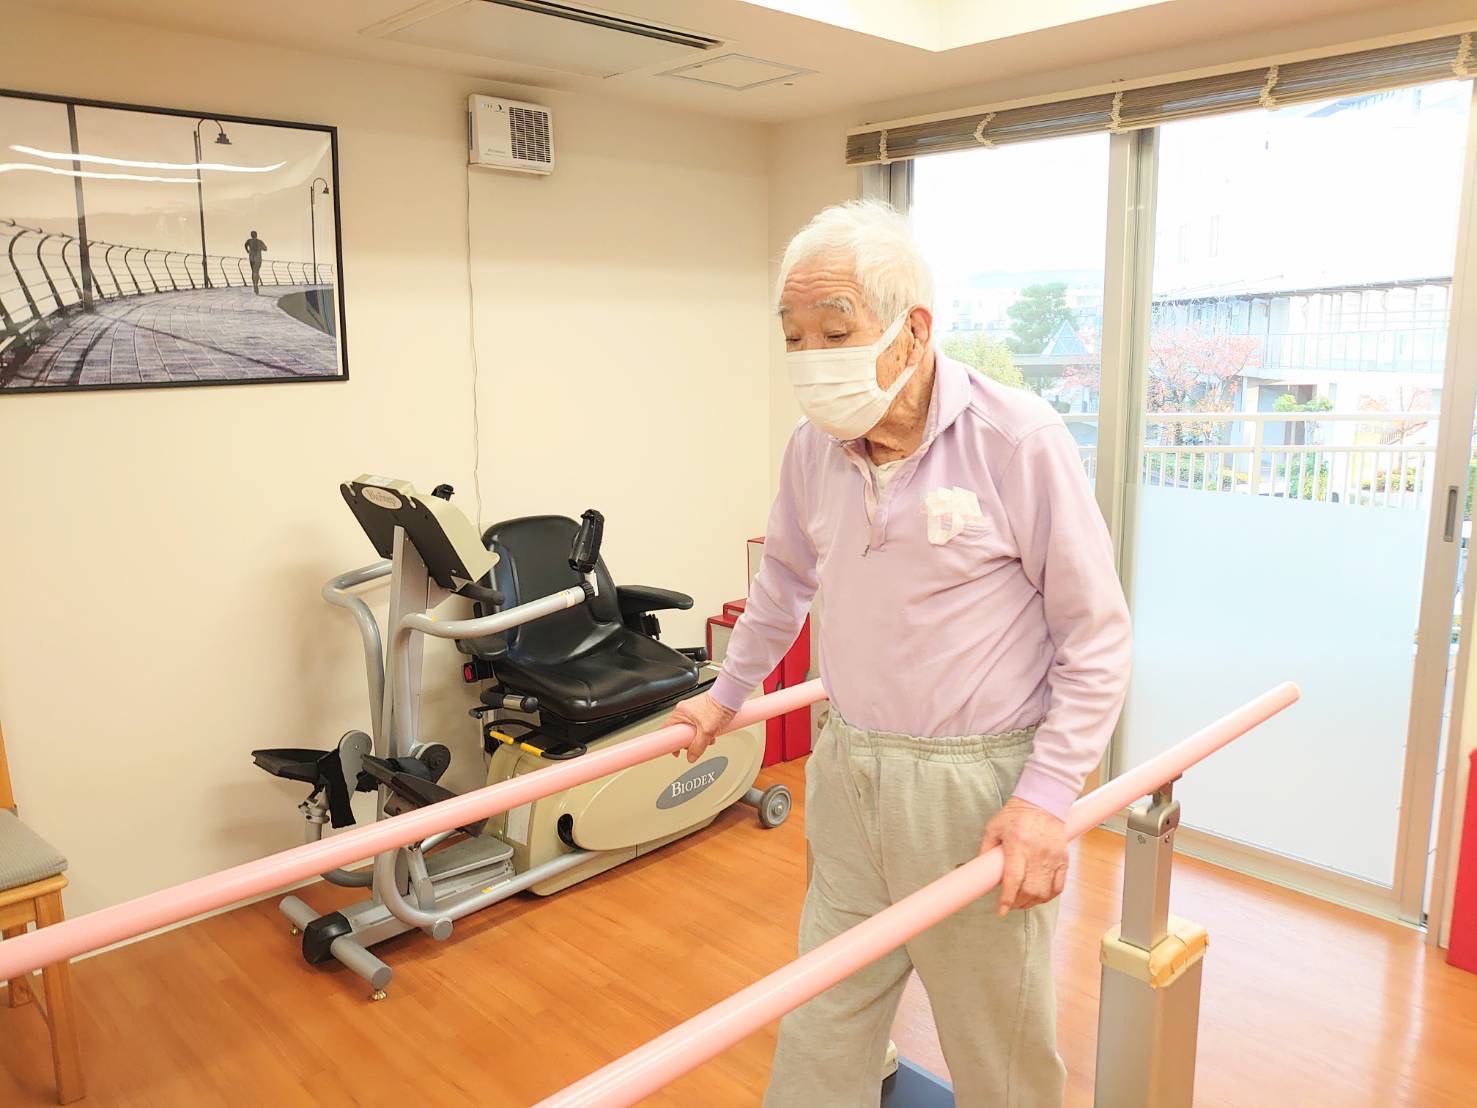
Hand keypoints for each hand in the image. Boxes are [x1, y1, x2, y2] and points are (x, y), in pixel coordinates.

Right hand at [665, 693, 735, 762]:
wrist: (730, 698)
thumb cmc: (718, 707)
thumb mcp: (707, 732)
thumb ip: (698, 746)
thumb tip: (692, 757)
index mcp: (680, 712)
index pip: (668, 730)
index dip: (671, 742)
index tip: (676, 750)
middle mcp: (684, 710)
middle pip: (681, 732)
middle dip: (690, 741)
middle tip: (697, 744)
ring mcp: (692, 710)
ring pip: (691, 730)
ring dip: (700, 737)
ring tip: (709, 737)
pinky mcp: (701, 711)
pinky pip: (698, 725)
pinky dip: (704, 731)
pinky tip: (713, 732)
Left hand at [980, 797, 1067, 915]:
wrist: (1043, 802)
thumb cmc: (1015, 816)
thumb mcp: (993, 829)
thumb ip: (984, 851)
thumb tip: (977, 873)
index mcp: (1017, 844)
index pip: (1013, 879)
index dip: (1007, 899)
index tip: (1001, 911)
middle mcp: (1036, 853)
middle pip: (1030, 890)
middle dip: (1018, 903)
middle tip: (1010, 904)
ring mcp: (1052, 857)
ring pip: (1044, 892)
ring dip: (1032, 903)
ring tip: (1023, 902)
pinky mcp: (1063, 859)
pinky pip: (1059, 887)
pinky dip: (1048, 896)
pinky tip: (1039, 896)